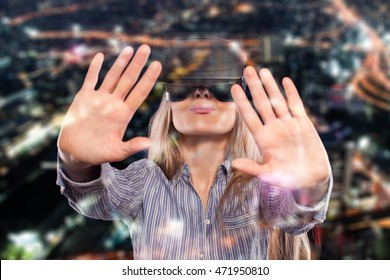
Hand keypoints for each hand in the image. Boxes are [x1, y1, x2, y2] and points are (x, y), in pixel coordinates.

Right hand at [58, 45, 161, 166]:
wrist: (76, 152)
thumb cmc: (97, 153)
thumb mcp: (116, 152)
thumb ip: (132, 146)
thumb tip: (151, 143)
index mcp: (124, 114)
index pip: (140, 92)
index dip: (148, 78)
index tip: (157, 64)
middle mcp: (114, 103)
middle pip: (129, 80)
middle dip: (138, 64)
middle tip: (147, 48)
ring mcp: (99, 98)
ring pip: (112, 77)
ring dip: (120, 62)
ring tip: (130, 48)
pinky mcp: (84, 97)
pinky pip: (90, 79)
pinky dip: (94, 68)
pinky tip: (100, 56)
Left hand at [231, 67, 330, 189]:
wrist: (312, 180)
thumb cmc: (288, 180)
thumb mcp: (269, 175)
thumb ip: (252, 168)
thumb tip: (233, 163)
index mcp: (263, 139)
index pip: (249, 116)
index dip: (242, 102)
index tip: (233, 88)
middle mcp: (274, 128)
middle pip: (262, 103)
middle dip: (254, 86)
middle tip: (247, 69)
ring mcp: (288, 125)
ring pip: (277, 101)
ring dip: (270, 86)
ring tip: (262, 70)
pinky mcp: (303, 124)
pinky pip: (296, 105)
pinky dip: (291, 93)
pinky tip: (285, 81)